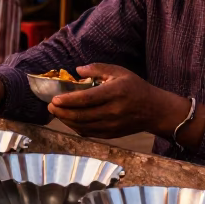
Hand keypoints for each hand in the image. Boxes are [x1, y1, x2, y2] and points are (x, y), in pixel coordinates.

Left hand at [47, 63, 162, 138]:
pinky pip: (89, 133)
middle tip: (50, 106)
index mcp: (115, 93)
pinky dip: (75, 127)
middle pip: (81, 115)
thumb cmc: (135, 87)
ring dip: (66, 121)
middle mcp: (113, 111)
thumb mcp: (119, 72)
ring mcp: (112, 125)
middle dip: (61, 112)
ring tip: (56, 113)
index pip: (86, 99)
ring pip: (82, 126)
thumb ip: (97, 68)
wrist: (154, 110)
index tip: (54, 99)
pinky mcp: (111, 134)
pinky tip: (69, 120)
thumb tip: (77, 70)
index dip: (68, 100)